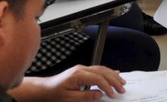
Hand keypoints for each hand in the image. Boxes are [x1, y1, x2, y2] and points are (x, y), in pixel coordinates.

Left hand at [11, 65, 125, 100]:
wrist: (45, 89)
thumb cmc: (54, 94)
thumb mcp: (69, 99)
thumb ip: (86, 96)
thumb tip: (99, 94)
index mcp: (78, 75)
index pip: (98, 79)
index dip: (107, 87)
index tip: (113, 94)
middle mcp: (81, 69)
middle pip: (103, 72)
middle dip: (114, 80)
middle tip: (122, 88)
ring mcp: (82, 69)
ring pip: (102, 69)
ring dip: (113, 75)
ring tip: (121, 82)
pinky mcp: (82, 71)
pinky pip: (98, 69)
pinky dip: (108, 72)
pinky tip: (114, 73)